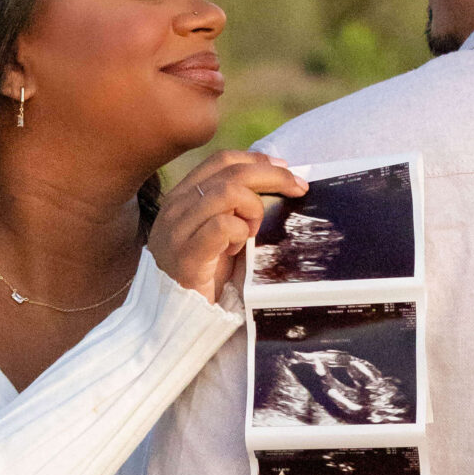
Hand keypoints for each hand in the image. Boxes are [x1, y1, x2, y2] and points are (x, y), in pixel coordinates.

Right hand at [149, 152, 307, 300]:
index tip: (284, 168)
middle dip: (272, 175)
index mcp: (182, 195)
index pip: (221, 160)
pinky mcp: (187, 254)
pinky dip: (240, 232)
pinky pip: (224, 225)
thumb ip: (234, 205)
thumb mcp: (219, 230)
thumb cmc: (204, 271)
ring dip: (253, 209)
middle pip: (230, 172)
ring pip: (228, 193)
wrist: (176, 314)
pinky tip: (238, 248)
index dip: (256, 160)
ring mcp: (178, 229)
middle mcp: (176, 206)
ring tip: (253, 231)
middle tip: (298, 188)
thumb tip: (276, 178)